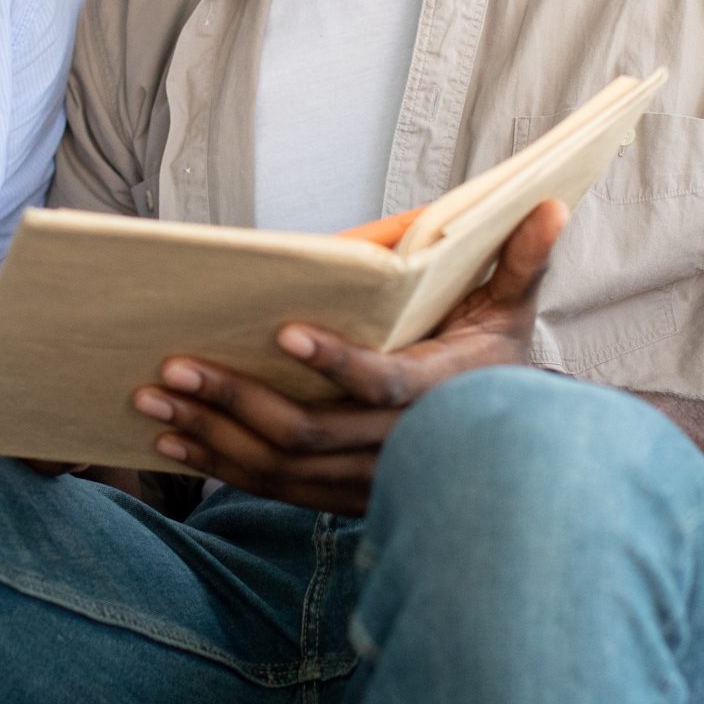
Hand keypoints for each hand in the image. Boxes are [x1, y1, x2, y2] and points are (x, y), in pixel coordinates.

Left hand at [130, 201, 567, 514]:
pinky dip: (219, 465)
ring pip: (279, 468)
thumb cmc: (498, 364)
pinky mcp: (337, 497)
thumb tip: (550, 206)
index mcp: (440, 394)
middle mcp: (397, 450)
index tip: (283, 331)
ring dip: (212, 433)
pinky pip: (271, 489)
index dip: (335, 363)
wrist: (506, 455)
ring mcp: (364, 483)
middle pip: (307, 432)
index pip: (382, 385)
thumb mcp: (515, 310)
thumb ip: (524, 260)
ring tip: (153, 396)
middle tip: (175, 364)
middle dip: (235, 399)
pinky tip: (173, 439)